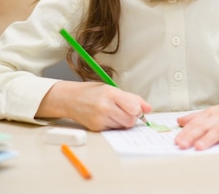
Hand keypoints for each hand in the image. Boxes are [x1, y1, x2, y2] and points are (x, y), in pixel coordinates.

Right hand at [36, 81, 151, 130]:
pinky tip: (107, 117)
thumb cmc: (93, 92)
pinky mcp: (96, 128)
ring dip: (123, 122)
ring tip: (114, 112)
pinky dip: (114, 125)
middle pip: (130, 120)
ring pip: (123, 126)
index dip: (138, 110)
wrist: (70, 99)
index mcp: (111, 94)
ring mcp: (100, 119)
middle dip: (132, 118)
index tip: (137, 109)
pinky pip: (113, 130)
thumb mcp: (113, 89)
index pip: (133, 107)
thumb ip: (132, 98)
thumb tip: (149, 109)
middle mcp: (105, 107)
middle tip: (126, 111)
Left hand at [174, 93, 218, 150]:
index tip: (176, 141)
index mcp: (212, 113)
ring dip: (209, 139)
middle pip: (205, 126)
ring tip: (200, 147)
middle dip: (192, 136)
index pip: (196, 123)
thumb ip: (197, 117)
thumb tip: (179, 121)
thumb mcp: (215, 112)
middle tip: (182, 145)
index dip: (185, 132)